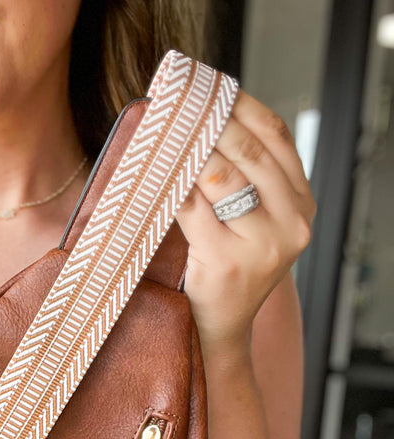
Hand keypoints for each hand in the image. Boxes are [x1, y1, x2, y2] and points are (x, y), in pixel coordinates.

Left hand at [175, 88, 316, 357]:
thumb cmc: (228, 270)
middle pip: (249, 151)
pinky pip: (192, 208)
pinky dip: (171, 186)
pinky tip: (155, 175)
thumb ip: (246, 180)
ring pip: (221, 177)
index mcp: (301, 205)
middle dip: (211, 124)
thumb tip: (202, 119)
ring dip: (188, 152)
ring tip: (165, 137)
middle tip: (179, 107)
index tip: (212, 89)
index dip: (243, 107)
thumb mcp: (253, 224)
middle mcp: (291, 224)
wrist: (220, 330)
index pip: (277, 137)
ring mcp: (261, 245)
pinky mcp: (226, 262)